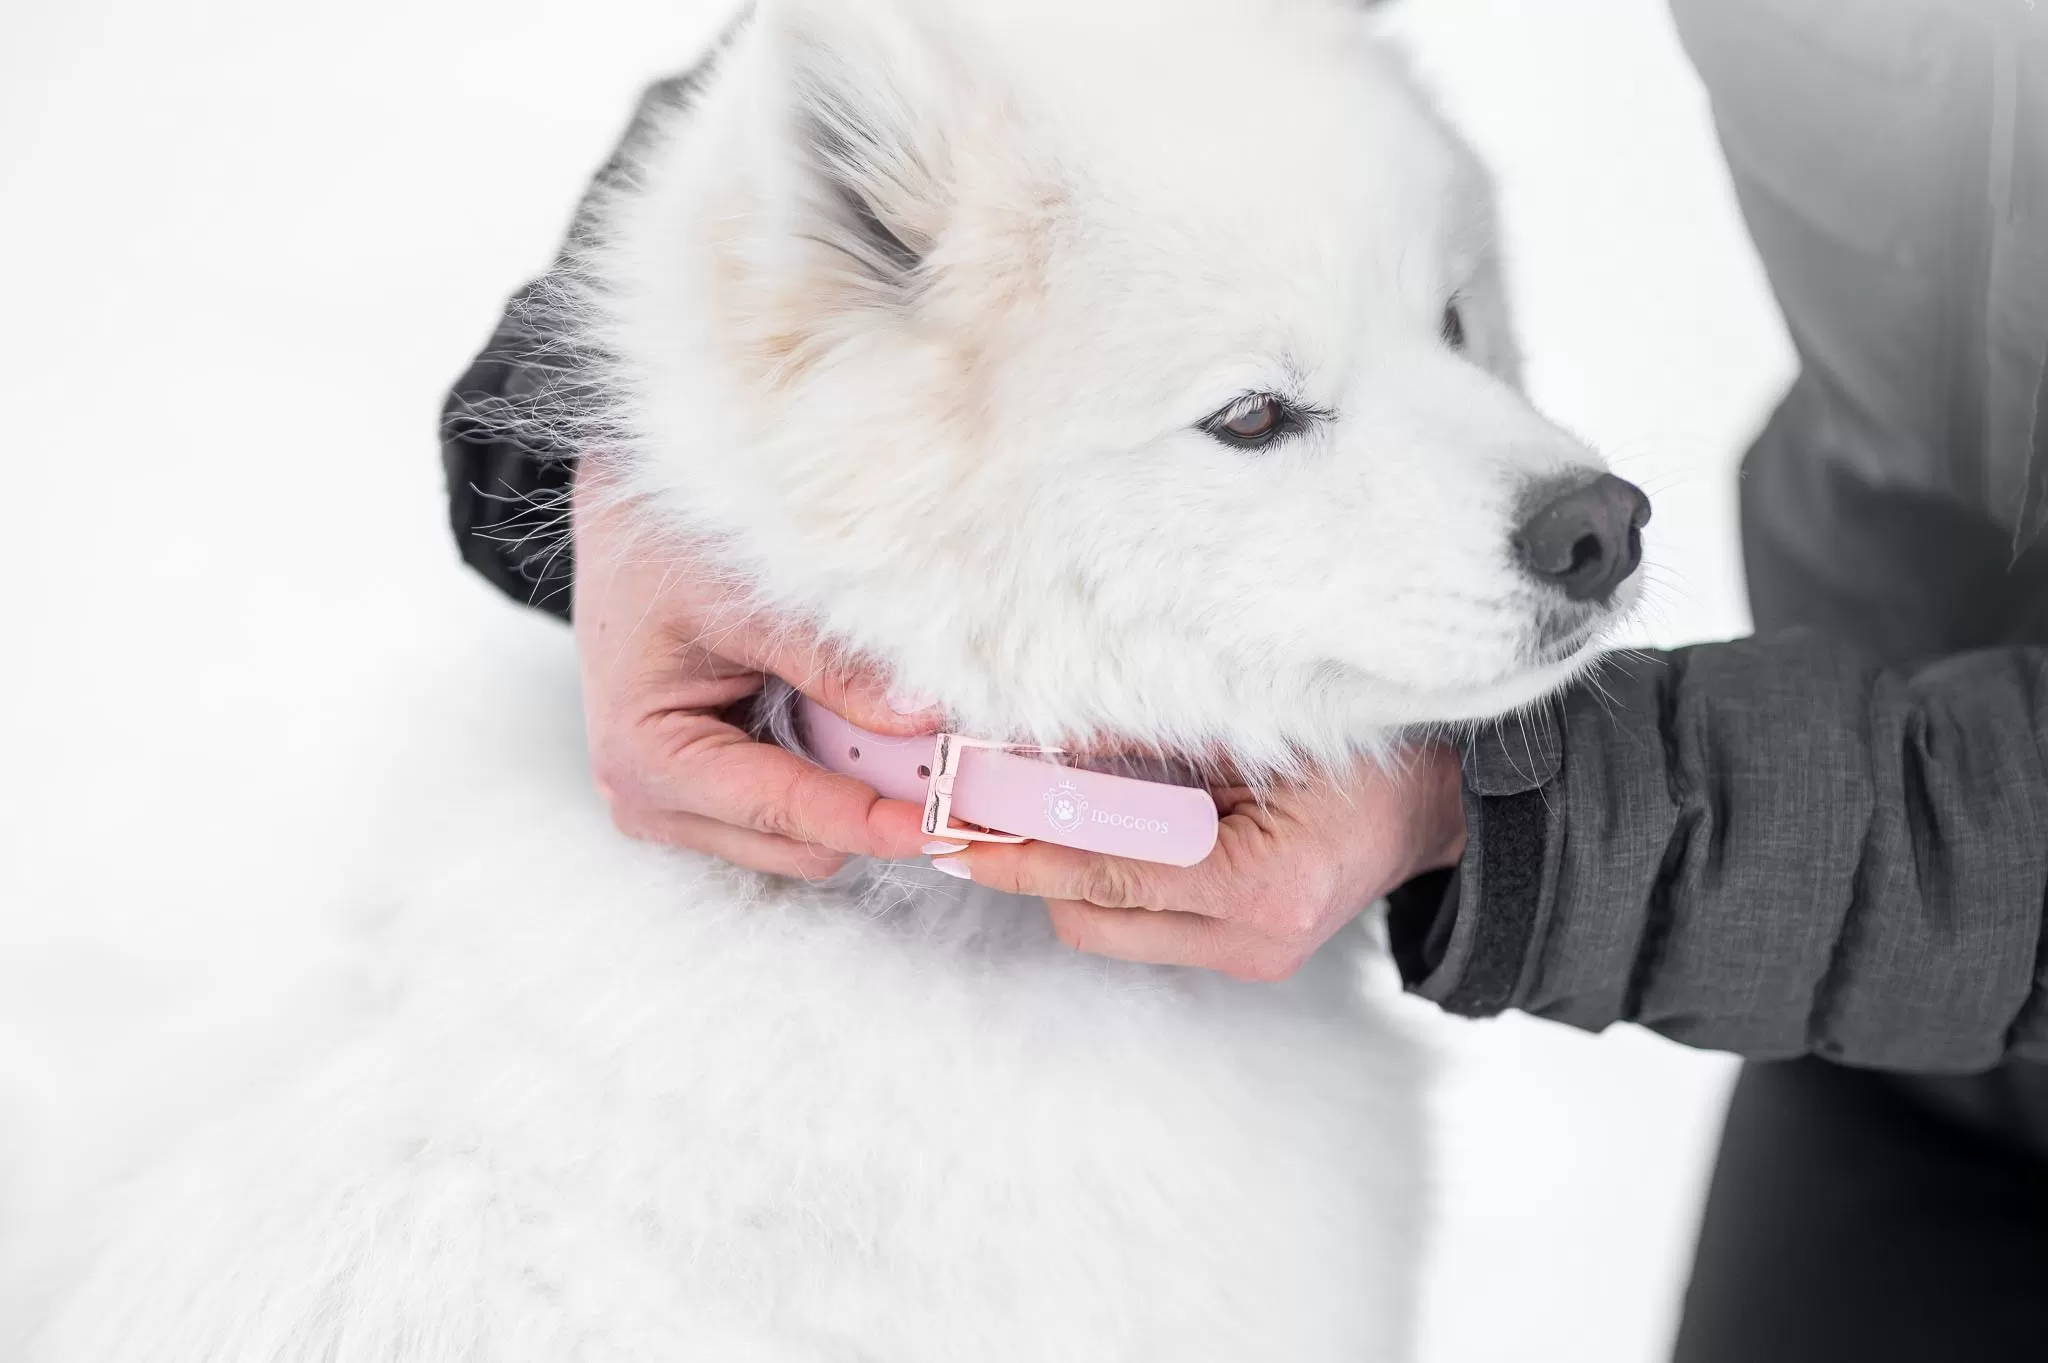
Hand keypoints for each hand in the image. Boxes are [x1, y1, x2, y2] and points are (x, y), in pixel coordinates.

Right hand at [573, 469, 938, 877]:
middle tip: (948, 769)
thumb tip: (922, 718)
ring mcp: (674, 803)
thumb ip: (835, 667)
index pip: (785, 813)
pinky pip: (788, 812)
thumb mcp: (752, 598)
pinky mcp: (701, 791)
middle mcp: (651, 799)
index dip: (872, 823)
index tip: (945, 825)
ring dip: (852, 796)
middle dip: (870, 813)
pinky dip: (833, 780)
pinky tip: (853, 727)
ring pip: (797, 840)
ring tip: (891, 730)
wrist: (626, 517)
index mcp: (647, 758)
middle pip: (796, 847)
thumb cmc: (665, 544)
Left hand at [934, 748, 1466, 980]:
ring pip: (1110, 930)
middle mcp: (1256, 940)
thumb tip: (1037, 734)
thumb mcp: (1255, 728)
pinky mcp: (1246, 957)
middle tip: (988, 804)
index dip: (1024, 852)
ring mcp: (1252, 959)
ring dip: (1074, 872)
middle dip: (1035, 866)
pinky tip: (1116, 827)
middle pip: (1091, 920)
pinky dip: (1117, 878)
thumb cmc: (1365, 752)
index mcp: (1265, 885)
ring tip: (1051, 807)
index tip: (959, 834)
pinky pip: (1146, 924)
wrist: (1440, 805)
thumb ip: (1145, 738)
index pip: (1109, 874)